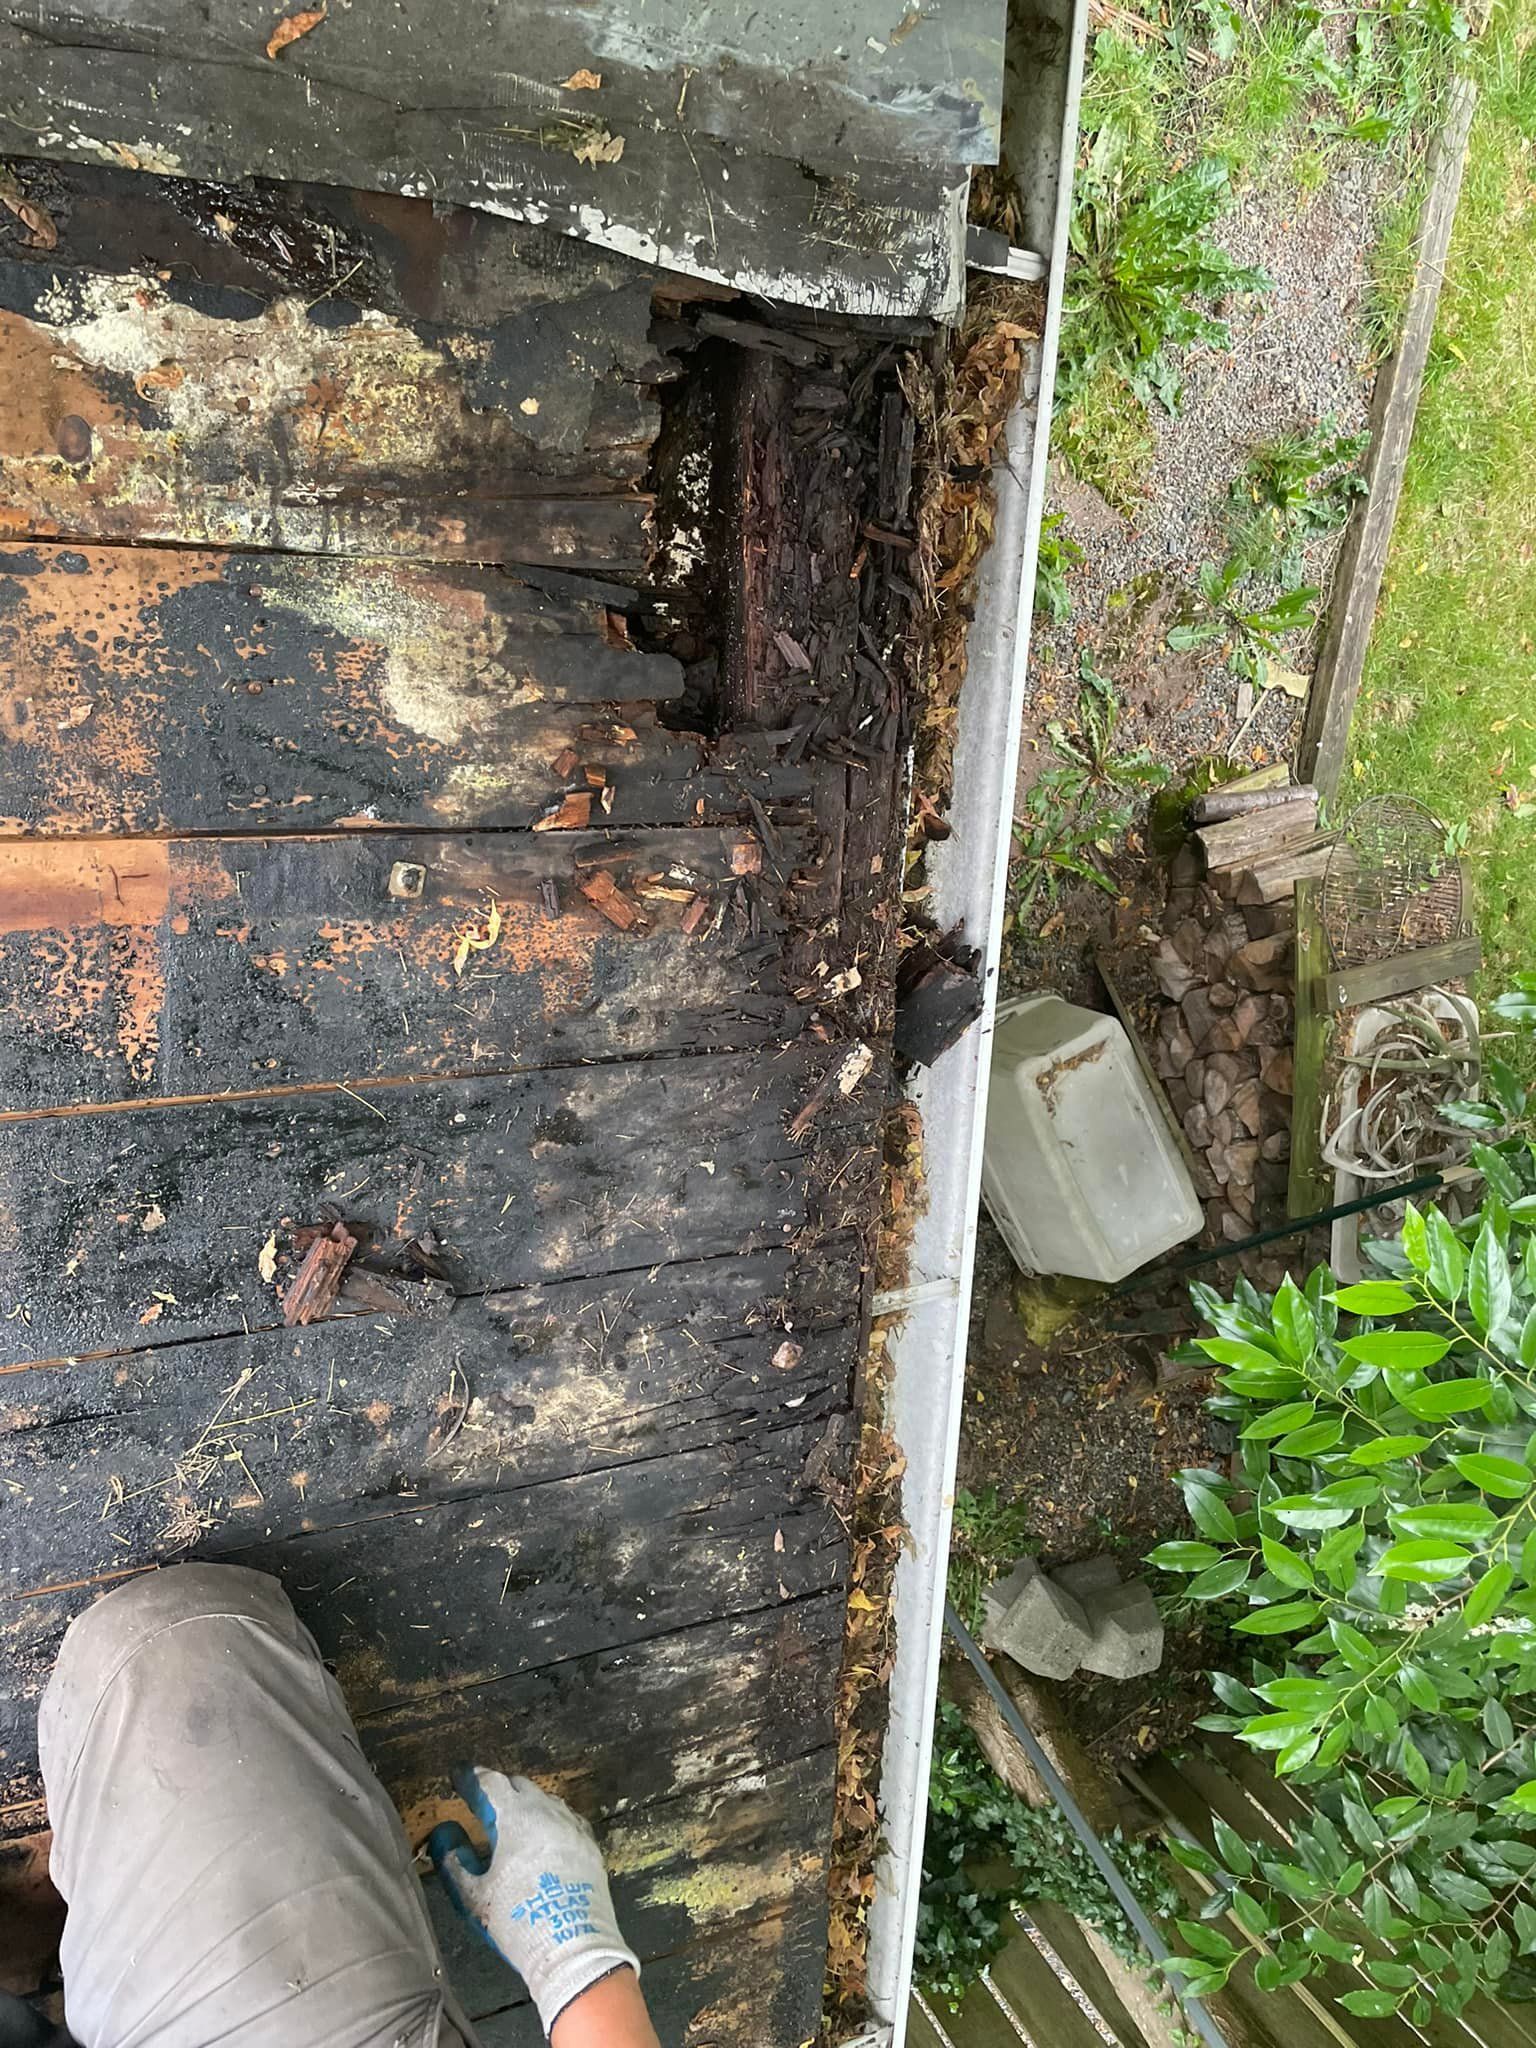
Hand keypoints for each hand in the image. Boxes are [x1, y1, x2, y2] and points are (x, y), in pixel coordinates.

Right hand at [428, 1766, 639, 2035]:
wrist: (573, 1947)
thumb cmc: (518, 1921)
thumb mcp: (474, 1896)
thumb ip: (454, 1860)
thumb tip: (444, 1833)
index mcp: (516, 1818)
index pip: (490, 1783)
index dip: (471, 1778)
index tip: (459, 1774)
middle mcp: (548, 1812)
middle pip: (520, 1786)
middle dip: (499, 1788)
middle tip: (482, 1800)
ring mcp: (573, 1827)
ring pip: (546, 1800)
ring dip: (526, 1803)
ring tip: (511, 1818)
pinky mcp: (590, 1845)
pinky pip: (566, 1818)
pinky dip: (549, 1818)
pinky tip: (544, 1834)